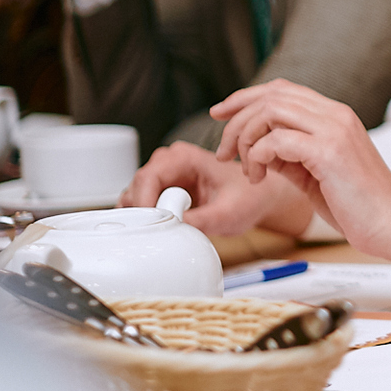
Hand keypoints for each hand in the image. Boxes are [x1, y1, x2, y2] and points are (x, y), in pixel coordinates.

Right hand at [121, 141, 314, 235]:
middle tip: (159, 233)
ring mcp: (163, 178)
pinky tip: (162, 231)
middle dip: (142, 213)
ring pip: (134, 198)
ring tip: (166, 231)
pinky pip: (141, 208)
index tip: (152, 226)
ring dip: (143, 218)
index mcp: (185, 157)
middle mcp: (169, 163)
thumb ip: (203, 219)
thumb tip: (175, 227)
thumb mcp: (230, 212)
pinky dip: (146, 221)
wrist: (257, 199)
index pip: (148, 176)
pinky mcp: (161, 193)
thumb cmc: (248, 197)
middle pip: (136, 187)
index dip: (144, 203)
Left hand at [213, 79, 390, 268]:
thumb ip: (290, 155)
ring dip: (244, 138)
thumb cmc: (359, 205)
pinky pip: (276, 140)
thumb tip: (258, 148)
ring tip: (245, 168)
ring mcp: (334, 130)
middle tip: (223, 151)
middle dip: (236, 119)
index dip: (245, 97)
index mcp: (336, 116)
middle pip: (271, 95)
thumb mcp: (316, 172)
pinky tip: (259, 177)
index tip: (220, 115)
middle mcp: (336, 115)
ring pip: (270, 111)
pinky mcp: (329, 152)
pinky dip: (258, 156)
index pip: (282, 89)